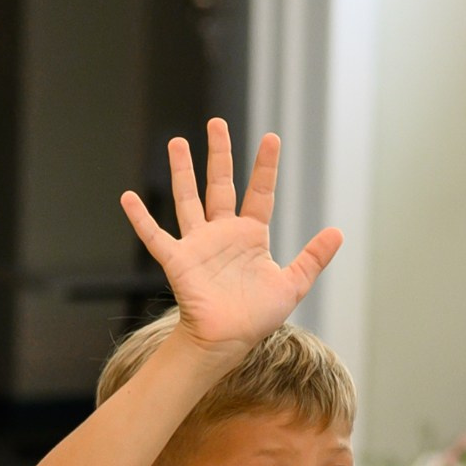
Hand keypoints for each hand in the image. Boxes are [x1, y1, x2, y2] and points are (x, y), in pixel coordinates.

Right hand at [120, 118, 342, 362]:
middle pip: (220, 184)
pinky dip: (140, 219)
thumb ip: (312, 257)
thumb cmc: (256, 317)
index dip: (266, 166)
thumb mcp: (292, 284)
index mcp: (250, 236)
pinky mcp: (178, 260)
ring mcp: (198, 245)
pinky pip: (155, 236)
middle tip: (215, 123)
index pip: (259, 192)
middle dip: (219, 154)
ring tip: (177, 142)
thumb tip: (338, 231)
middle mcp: (222, 233)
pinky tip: (127, 198)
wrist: (227, 341)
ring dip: (182, 171)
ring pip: (188, 199)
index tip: (271, 137)